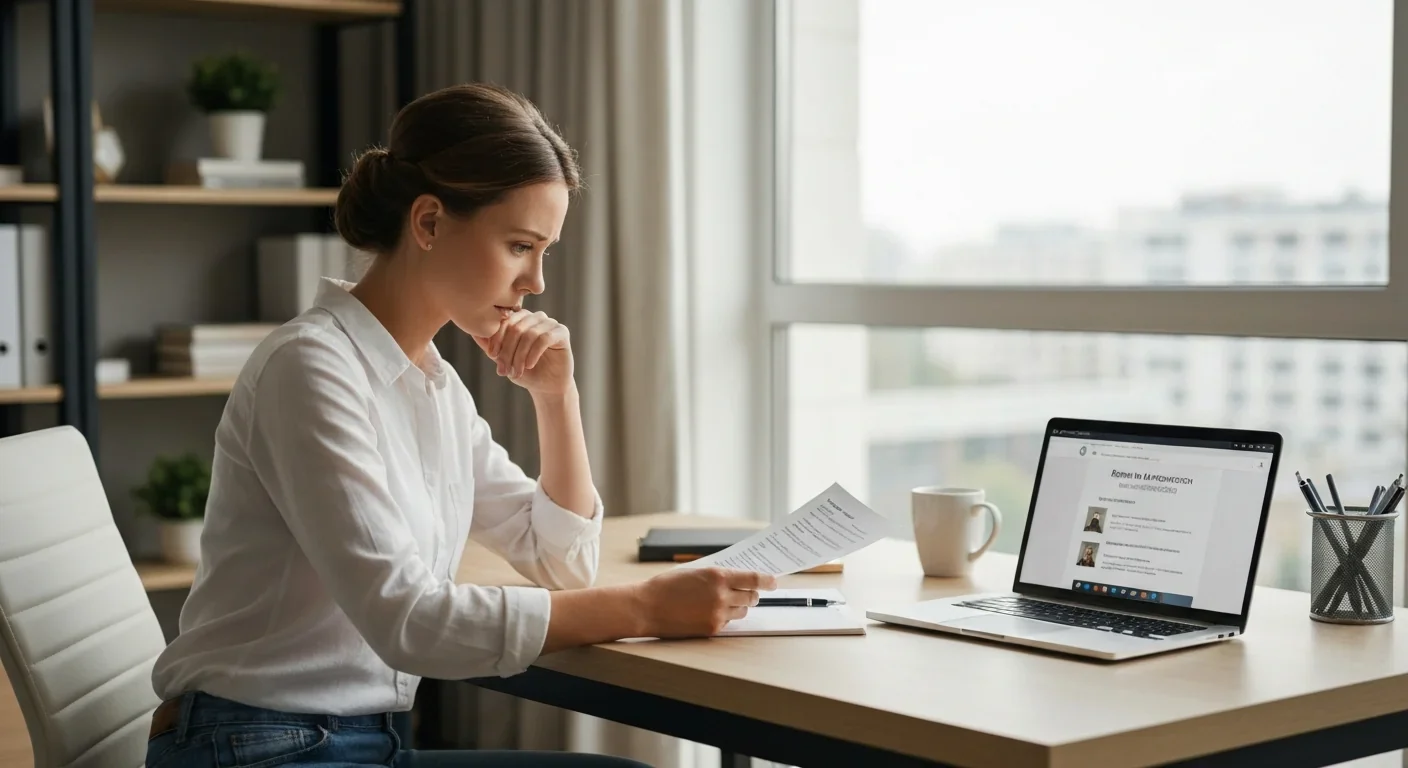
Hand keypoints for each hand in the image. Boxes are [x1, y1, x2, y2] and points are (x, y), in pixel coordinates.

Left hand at [472, 310, 573, 395]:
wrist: (546, 387)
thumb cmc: (525, 371)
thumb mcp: (503, 359)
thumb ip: (489, 345)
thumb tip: (472, 331)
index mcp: (520, 319)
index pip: (505, 320)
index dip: (497, 337)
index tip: (492, 355)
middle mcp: (535, 317)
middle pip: (516, 326)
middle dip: (507, 350)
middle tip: (503, 369)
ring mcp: (550, 323)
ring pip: (529, 333)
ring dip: (520, 355)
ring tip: (517, 371)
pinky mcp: (562, 332)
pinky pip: (544, 338)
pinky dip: (534, 353)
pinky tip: (529, 365)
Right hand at [634, 567, 777, 637]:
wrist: (646, 607)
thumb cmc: (666, 587)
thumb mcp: (694, 572)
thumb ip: (716, 576)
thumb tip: (736, 579)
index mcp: (717, 576)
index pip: (753, 578)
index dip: (766, 580)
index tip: (773, 582)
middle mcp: (721, 595)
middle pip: (751, 596)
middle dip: (752, 594)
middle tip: (750, 592)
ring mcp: (717, 614)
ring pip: (742, 611)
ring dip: (739, 606)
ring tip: (725, 602)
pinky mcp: (711, 629)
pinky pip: (728, 622)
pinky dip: (725, 617)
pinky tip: (710, 612)